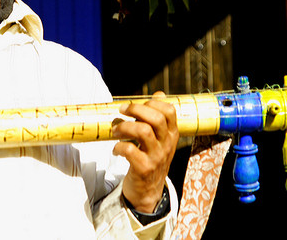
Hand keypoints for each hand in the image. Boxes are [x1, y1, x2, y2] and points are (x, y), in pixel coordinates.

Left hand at [112, 91, 177, 212]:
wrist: (148, 192)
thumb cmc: (150, 158)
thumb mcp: (159, 139)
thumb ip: (158, 117)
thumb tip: (159, 94)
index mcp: (171, 134)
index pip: (169, 110)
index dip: (152, 102)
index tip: (135, 105)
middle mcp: (167, 144)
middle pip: (156, 118)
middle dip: (135, 109)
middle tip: (121, 111)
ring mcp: (157, 157)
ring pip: (143, 131)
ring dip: (124, 127)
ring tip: (115, 131)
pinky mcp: (145, 169)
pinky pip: (130, 150)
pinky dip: (119, 147)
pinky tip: (115, 149)